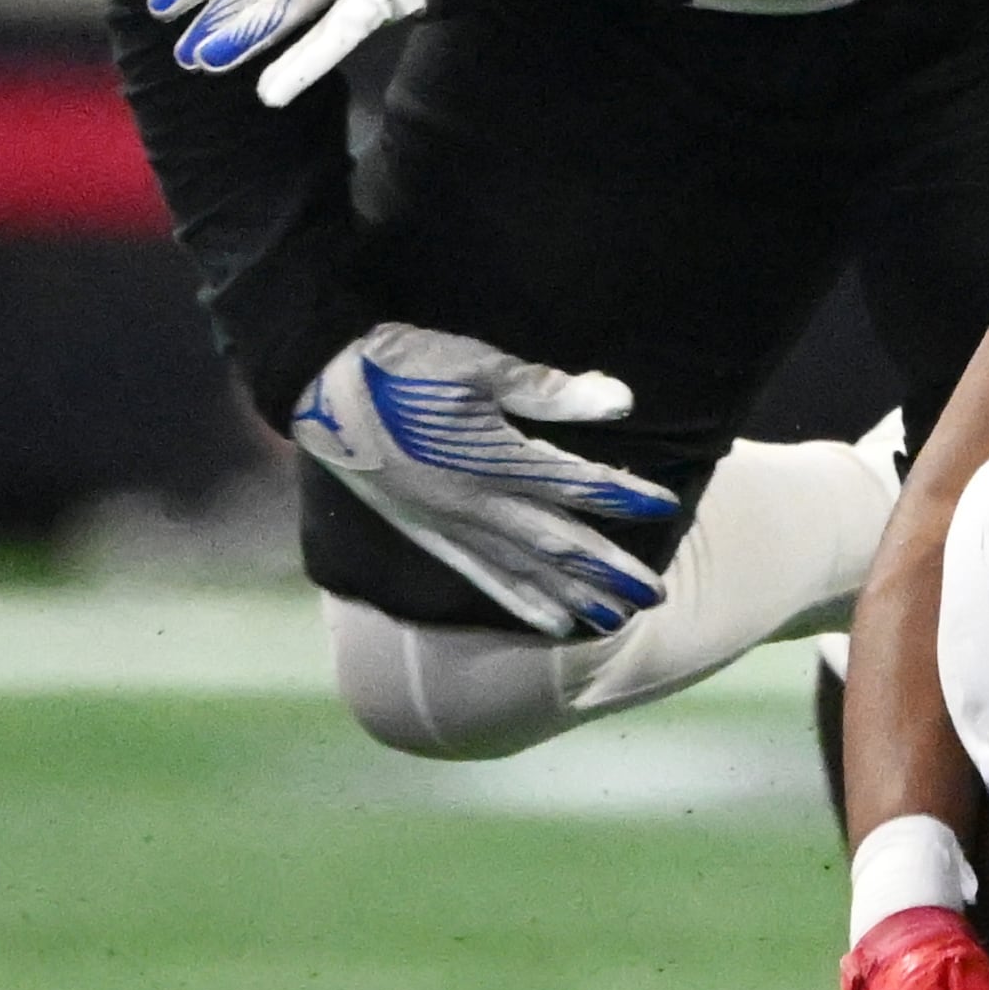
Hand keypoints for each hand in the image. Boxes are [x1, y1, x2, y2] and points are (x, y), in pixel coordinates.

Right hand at [290, 324, 682, 639]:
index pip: (576, 483)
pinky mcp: (429, 535)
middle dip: (610, 571)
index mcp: (492, 457)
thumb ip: (546, 389)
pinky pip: (482, 579)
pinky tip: (553, 624)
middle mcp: (475, 503)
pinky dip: (522, 603)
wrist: (321, 389)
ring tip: (619, 620)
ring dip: (575, 597)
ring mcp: (450, 526)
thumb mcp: (475, 364)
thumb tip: (620, 402)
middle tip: (657, 595)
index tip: (667, 504)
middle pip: (557, 544)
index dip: (625, 495)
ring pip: (525, 572)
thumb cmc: (402, 365)